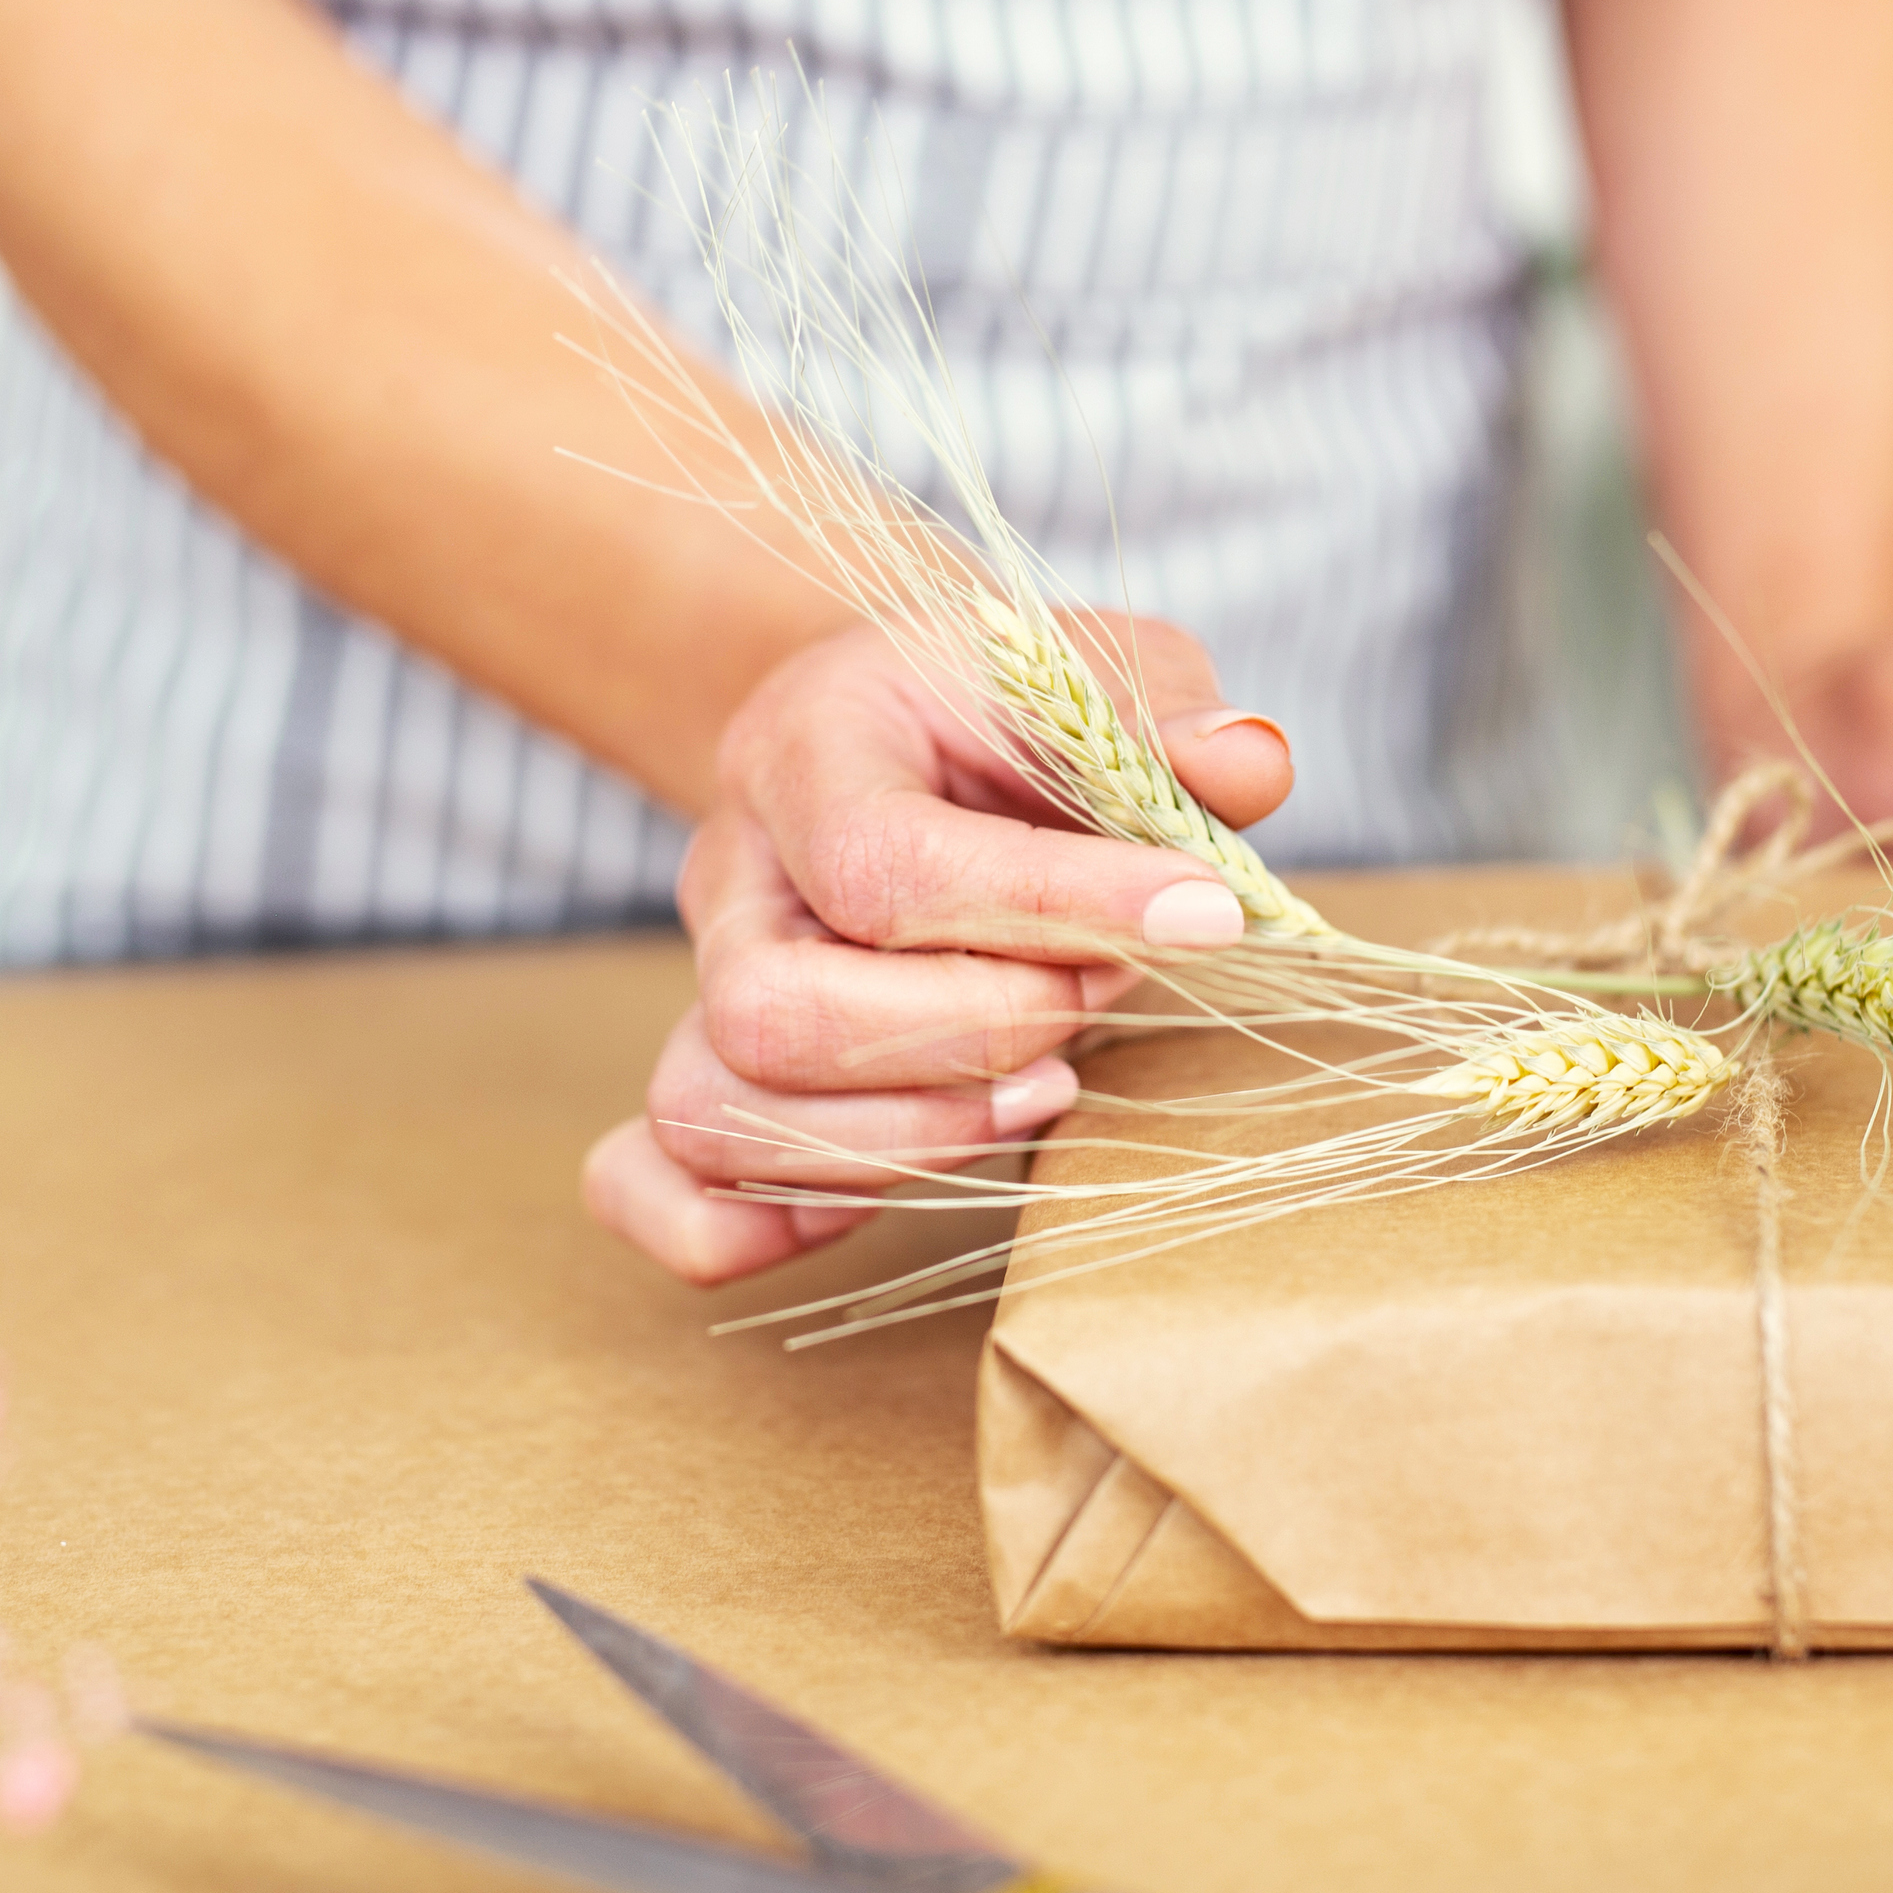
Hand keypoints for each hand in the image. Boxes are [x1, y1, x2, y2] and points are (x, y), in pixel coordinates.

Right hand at [581, 617, 1294, 1284]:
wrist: (906, 733)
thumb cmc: (1009, 714)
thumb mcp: (1102, 672)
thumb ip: (1170, 713)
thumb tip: (1243, 762)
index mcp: (810, 744)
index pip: (885, 863)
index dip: (1048, 910)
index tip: (1203, 914)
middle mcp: (733, 871)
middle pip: (773, 1010)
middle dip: (967, 1036)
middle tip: (1099, 1003)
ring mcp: (703, 982)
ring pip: (710, 1105)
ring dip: (899, 1135)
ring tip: (1046, 1094)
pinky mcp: (709, 1070)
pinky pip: (648, 1179)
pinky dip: (749, 1220)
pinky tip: (895, 1185)